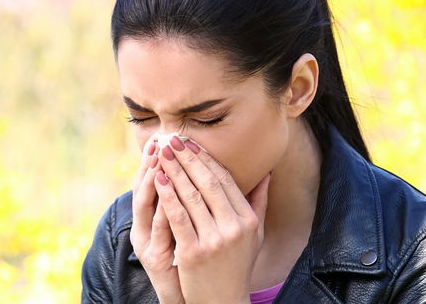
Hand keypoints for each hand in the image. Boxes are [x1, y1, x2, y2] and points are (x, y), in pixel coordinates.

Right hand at [129, 137, 184, 303]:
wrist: (189, 298)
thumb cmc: (189, 261)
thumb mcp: (185, 229)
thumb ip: (187, 204)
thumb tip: (190, 174)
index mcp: (151, 218)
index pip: (152, 181)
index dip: (155, 159)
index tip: (164, 136)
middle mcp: (143, 227)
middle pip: (144, 188)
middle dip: (151, 162)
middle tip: (159, 139)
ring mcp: (146, 242)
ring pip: (145, 205)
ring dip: (153, 179)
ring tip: (160, 156)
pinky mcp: (153, 257)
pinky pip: (160, 229)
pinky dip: (164, 210)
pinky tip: (169, 192)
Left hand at [154, 135, 271, 303]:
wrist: (222, 302)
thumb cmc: (236, 265)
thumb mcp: (255, 235)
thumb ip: (259, 202)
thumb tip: (267, 172)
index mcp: (248, 220)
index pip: (225, 180)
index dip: (206, 158)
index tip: (191, 142)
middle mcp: (234, 227)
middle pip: (207, 183)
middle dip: (188, 158)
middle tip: (172, 138)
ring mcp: (214, 240)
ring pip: (191, 196)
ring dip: (174, 170)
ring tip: (162, 152)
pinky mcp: (193, 252)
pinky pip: (178, 217)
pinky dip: (167, 194)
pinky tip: (158, 178)